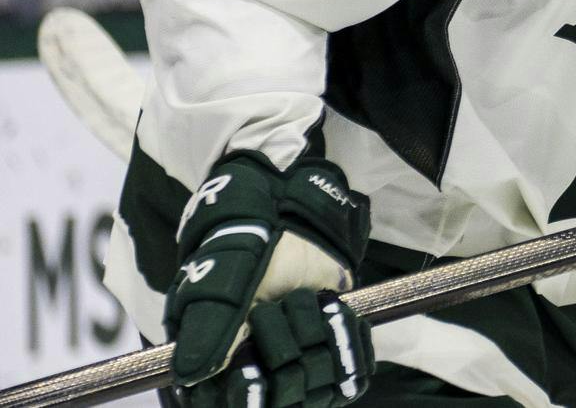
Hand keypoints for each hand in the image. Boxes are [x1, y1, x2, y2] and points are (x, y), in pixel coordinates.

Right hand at [165, 152, 373, 407]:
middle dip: (280, 345)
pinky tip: (332, 308)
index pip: (236, 403)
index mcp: (219, 369)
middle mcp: (259, 375)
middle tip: (271, 309)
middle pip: (282, 395)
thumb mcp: (219, 284)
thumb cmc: (244, 252)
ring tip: (301, 299)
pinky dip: (347, 340)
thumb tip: (188, 374)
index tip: (251, 367)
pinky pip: (352, 375)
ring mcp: (299, 366)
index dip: (247, 392)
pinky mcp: (335, 353)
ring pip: (316, 384)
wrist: (293, 221)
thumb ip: (206, 329)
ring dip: (312, 332)